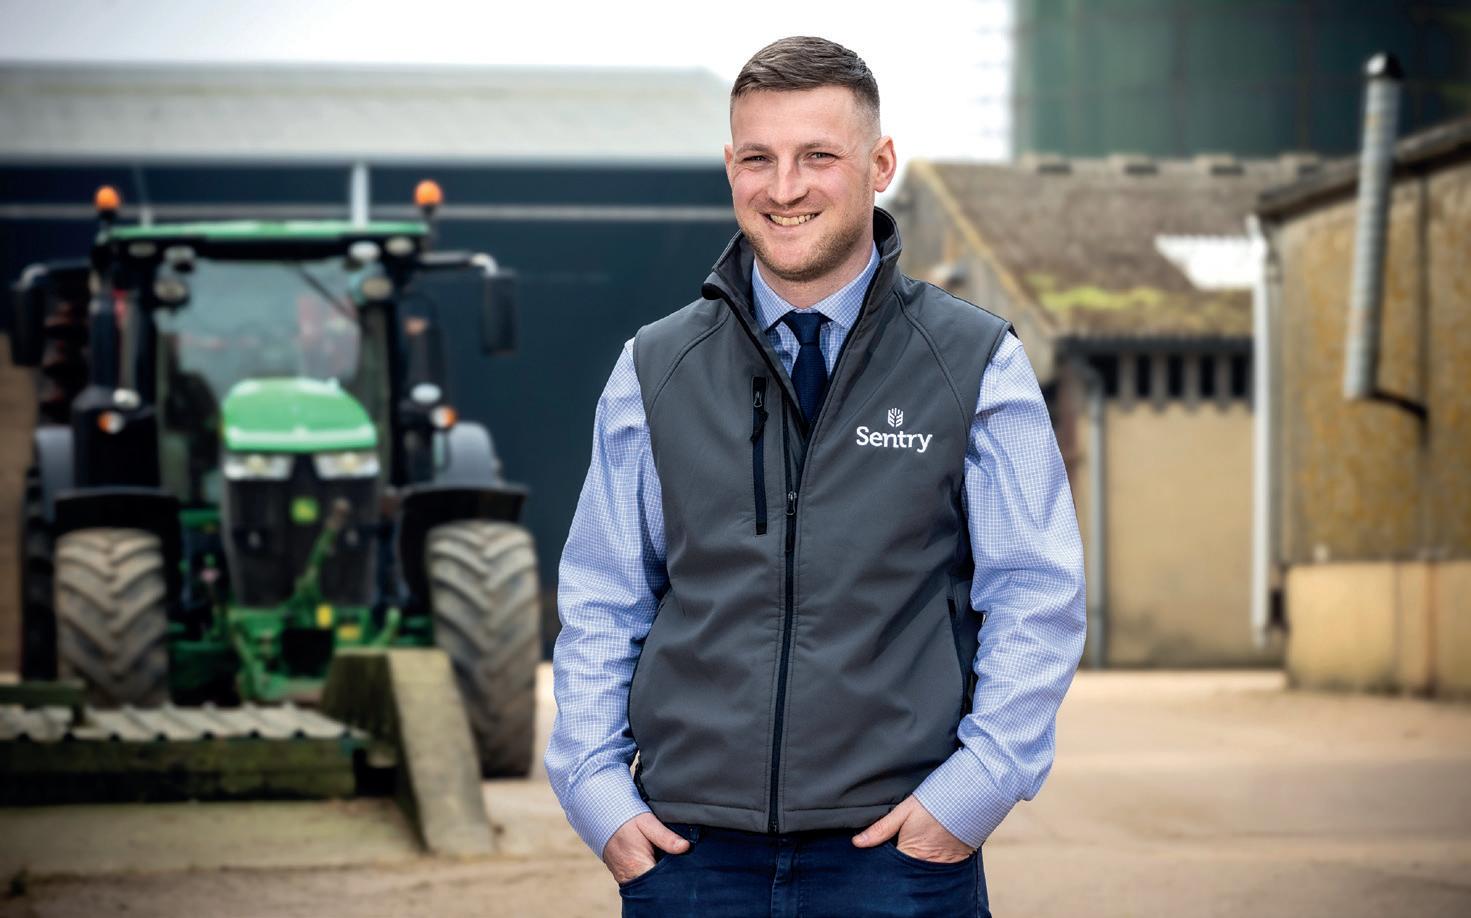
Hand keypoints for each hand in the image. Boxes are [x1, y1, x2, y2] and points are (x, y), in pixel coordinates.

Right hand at [601, 812, 690, 884]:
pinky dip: (650, 874)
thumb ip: (666, 837)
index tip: (683, 868)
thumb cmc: (626, 819)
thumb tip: (685, 847)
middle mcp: (630, 877)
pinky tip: (657, 863)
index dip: (673, 877)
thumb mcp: (647, 823)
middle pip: (655, 885)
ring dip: (658, 876)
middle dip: (668, 877)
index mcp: (638, 866)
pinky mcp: (623, 876)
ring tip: (666, 861)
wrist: (602, 818)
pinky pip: (641, 880)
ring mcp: (625, 878)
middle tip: (678, 863)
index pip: (661, 882)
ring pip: (648, 884)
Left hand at [851, 794, 973, 863]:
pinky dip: (932, 865)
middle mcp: (926, 864)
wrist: (969, 799)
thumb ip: (880, 829)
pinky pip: (939, 870)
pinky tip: (928, 854)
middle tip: (897, 852)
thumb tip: (857, 842)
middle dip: (900, 868)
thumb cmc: (934, 803)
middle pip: (907, 873)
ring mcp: (942, 865)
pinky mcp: (955, 862)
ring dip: (916, 866)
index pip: (891, 868)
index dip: (884, 865)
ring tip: (914, 852)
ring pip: (922, 873)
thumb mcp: (903, 812)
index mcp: (910, 854)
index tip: (879, 859)